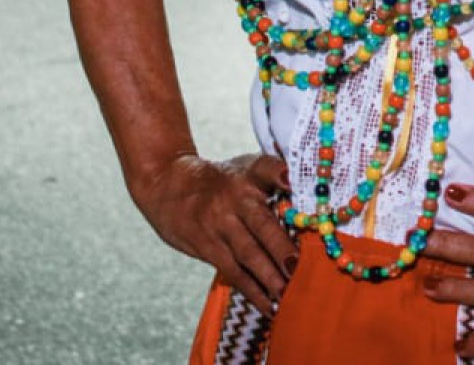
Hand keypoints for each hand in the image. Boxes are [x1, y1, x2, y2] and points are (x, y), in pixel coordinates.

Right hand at [132, 152, 294, 312]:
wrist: (168, 185)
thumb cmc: (221, 179)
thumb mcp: (246, 166)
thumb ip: (275, 176)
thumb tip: (305, 192)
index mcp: (248, 174)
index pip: (266, 169)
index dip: (279, 175)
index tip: (291, 183)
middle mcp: (234, 199)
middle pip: (261, 224)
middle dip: (281, 247)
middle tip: (299, 267)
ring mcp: (219, 225)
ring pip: (248, 254)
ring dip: (269, 277)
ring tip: (287, 294)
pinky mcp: (207, 247)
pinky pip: (233, 271)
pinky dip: (252, 290)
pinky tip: (268, 305)